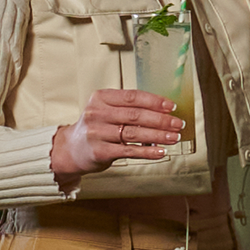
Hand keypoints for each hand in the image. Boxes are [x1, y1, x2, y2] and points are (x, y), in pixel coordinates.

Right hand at [50, 89, 187, 182]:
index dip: (155, 101)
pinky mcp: (100, 151)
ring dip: (158, 136)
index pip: (132, 97)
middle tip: (178, 124)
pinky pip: (129, 151)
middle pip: (135, 115)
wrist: (72, 149)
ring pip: (134, 133)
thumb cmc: (97, 127)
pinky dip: (147, 152)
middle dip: (161, 120)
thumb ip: (129, 108)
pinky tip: (161, 152)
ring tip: (174, 137)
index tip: (172, 106)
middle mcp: (97, 114)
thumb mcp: (107, 110)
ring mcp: (97, 133)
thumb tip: (165, 112)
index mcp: (100, 98)